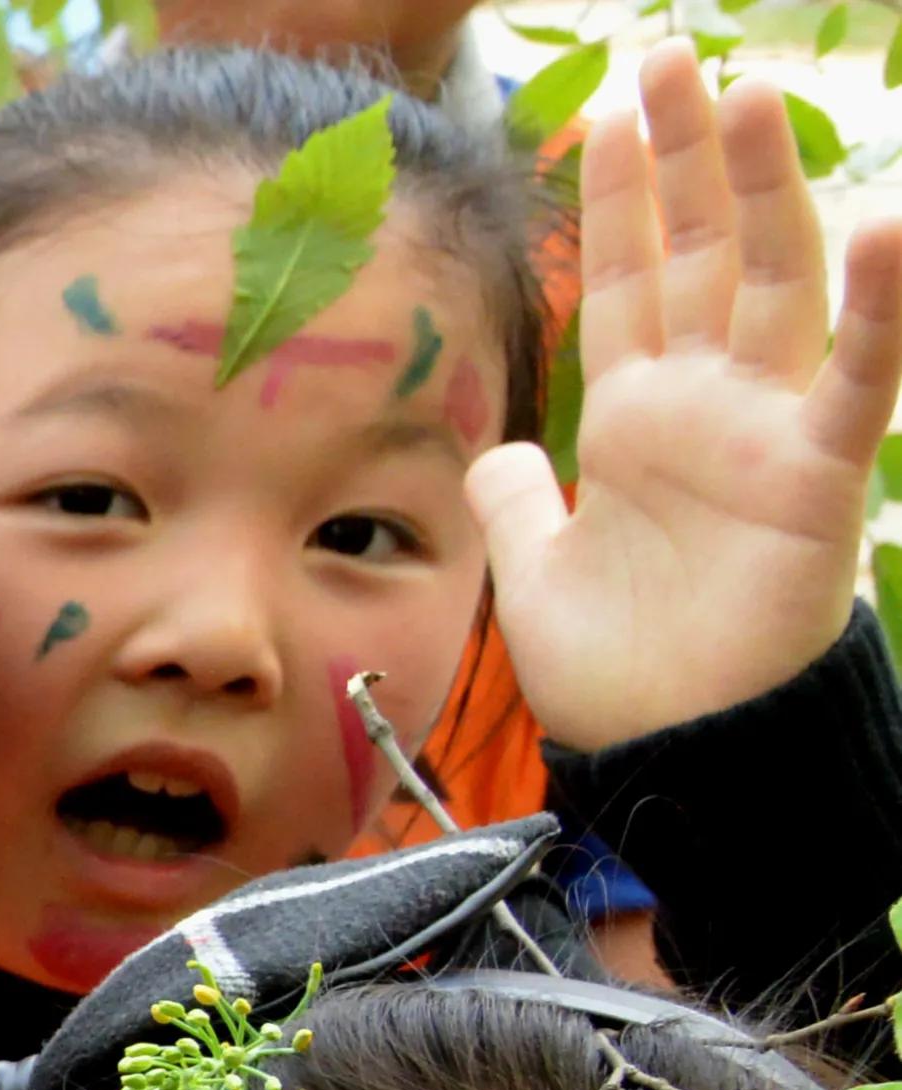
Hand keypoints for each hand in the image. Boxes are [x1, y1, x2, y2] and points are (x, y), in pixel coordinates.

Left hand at [474, 42, 901, 751]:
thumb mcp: (537, 574)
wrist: (668, 753)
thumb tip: (494, 454)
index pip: (628, 279)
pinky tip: (877, 221)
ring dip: (765, 189)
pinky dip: (872, 304)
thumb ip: (519, 504)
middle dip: (686, 156)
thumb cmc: (616, 673)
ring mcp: (768, 429)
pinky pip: (855, 380)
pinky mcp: (819, 476)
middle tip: (671, 54)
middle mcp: (708, 403)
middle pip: (702, 251)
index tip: (610, 108)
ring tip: (746, 95)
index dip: (622, 196)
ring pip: (774, 283)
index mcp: (639, 417)